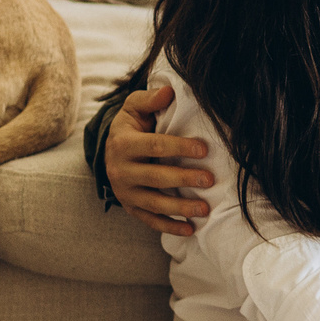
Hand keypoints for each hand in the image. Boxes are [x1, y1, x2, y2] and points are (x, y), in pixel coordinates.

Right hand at [104, 81, 214, 236]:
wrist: (110, 150)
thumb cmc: (131, 126)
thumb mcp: (134, 107)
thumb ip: (149, 99)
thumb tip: (169, 91)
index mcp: (122, 144)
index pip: (154, 146)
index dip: (179, 148)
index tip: (204, 150)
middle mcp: (119, 170)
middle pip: (155, 177)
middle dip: (183, 180)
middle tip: (209, 180)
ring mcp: (125, 191)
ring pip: (153, 203)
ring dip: (180, 208)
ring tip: (205, 209)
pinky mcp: (130, 207)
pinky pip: (149, 220)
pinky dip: (169, 227)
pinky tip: (190, 229)